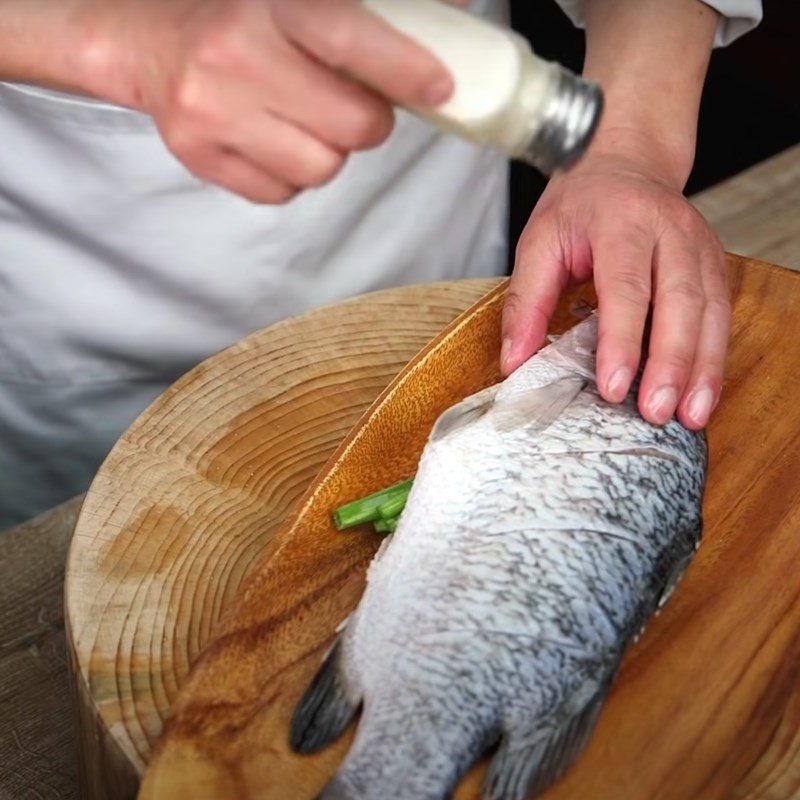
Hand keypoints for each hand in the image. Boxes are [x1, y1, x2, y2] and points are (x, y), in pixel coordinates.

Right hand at [72, 0, 455, 202]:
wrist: (148, 39)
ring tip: (307, 119)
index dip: (406, 70)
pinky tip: (274, 138)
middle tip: (357, 106)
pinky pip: (283, 192)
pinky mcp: (200, 157)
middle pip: (353, 125)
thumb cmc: (238, 15)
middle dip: (369, 121)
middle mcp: (234, 56)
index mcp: (270, 4)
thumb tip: (452, 16)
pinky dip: (291, 173)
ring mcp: (212, 112)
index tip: (439, 87)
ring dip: (329, 149)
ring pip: (322, 168)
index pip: (352, 42)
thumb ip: (370, 8)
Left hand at [501, 132, 729, 430]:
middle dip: (670, 363)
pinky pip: (722, 314)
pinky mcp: (714, 263)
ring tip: (688, 415)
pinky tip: (703, 393)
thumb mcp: (539, 242)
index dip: (621, 340)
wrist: (627, 161)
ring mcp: (699, 246)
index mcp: (620, 221)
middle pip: (679, 302)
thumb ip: (525, 302)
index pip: (624, 287)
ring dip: (701, 369)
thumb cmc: (581, 205)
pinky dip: (714, 358)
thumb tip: (515, 361)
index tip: (614, 386)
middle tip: (656, 411)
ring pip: (710, 312)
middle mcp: (669, 231)